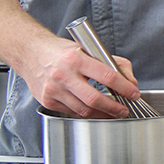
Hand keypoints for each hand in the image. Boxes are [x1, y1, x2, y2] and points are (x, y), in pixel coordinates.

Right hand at [20, 40, 138, 118]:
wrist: (30, 53)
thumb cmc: (61, 52)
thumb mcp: (89, 49)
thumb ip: (114, 63)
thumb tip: (131, 81)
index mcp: (76, 59)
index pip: (107, 76)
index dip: (124, 88)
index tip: (134, 93)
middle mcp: (63, 75)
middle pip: (95, 99)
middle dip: (114, 107)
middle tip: (125, 109)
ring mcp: (53, 90)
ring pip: (83, 110)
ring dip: (102, 114)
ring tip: (113, 112)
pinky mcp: (47, 100)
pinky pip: (71, 111)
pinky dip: (86, 113)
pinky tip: (95, 111)